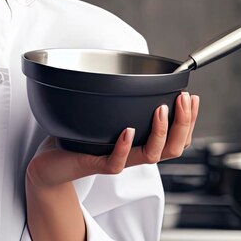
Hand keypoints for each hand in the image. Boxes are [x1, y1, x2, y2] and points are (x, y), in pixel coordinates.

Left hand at [27, 91, 199, 188]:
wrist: (49, 163)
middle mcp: (131, 155)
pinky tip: (128, 130)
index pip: (175, 139)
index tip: (191, 97)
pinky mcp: (94, 164)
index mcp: (137, 145)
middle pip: (171, 149)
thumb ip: (118, 103)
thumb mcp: (103, 116)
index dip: (188, 121)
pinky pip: (115, 162)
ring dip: (159, 132)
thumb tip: (132, 76)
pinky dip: (123, 146)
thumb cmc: (76, 139)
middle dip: (183, 124)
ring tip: (161, 110)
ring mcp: (115, 160)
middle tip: (184, 100)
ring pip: (148, 155)